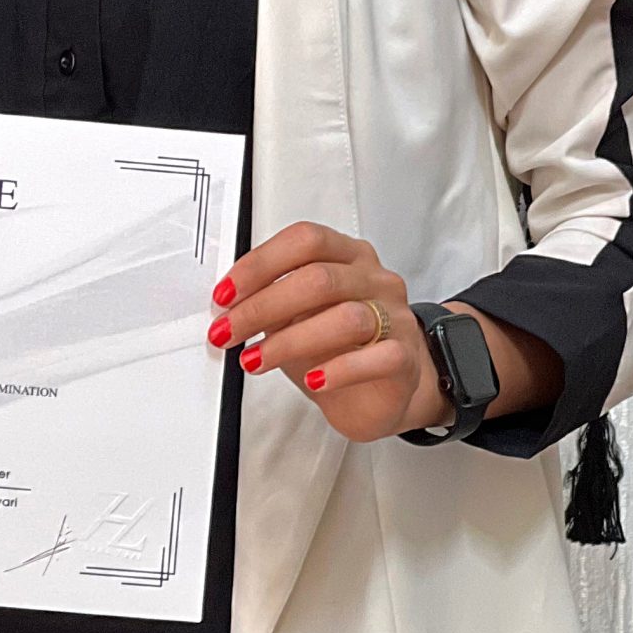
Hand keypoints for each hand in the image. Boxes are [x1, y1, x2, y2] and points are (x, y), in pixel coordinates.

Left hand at [208, 221, 440, 442]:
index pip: (305, 241)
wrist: (380, 391)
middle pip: (319, 278)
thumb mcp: (294, 319)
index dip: (260, 264)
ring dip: (290, 340)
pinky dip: (341, 370)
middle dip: (262, 306)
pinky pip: (379, 358)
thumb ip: (270, 305)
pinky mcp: (406, 357)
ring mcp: (396, 316)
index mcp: (347, 256)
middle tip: (229, 331)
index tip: (226, 294)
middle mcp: (374, 279)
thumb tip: (229, 306)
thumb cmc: (338, 348)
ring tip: (257, 360)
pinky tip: (314, 380)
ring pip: (347, 317)